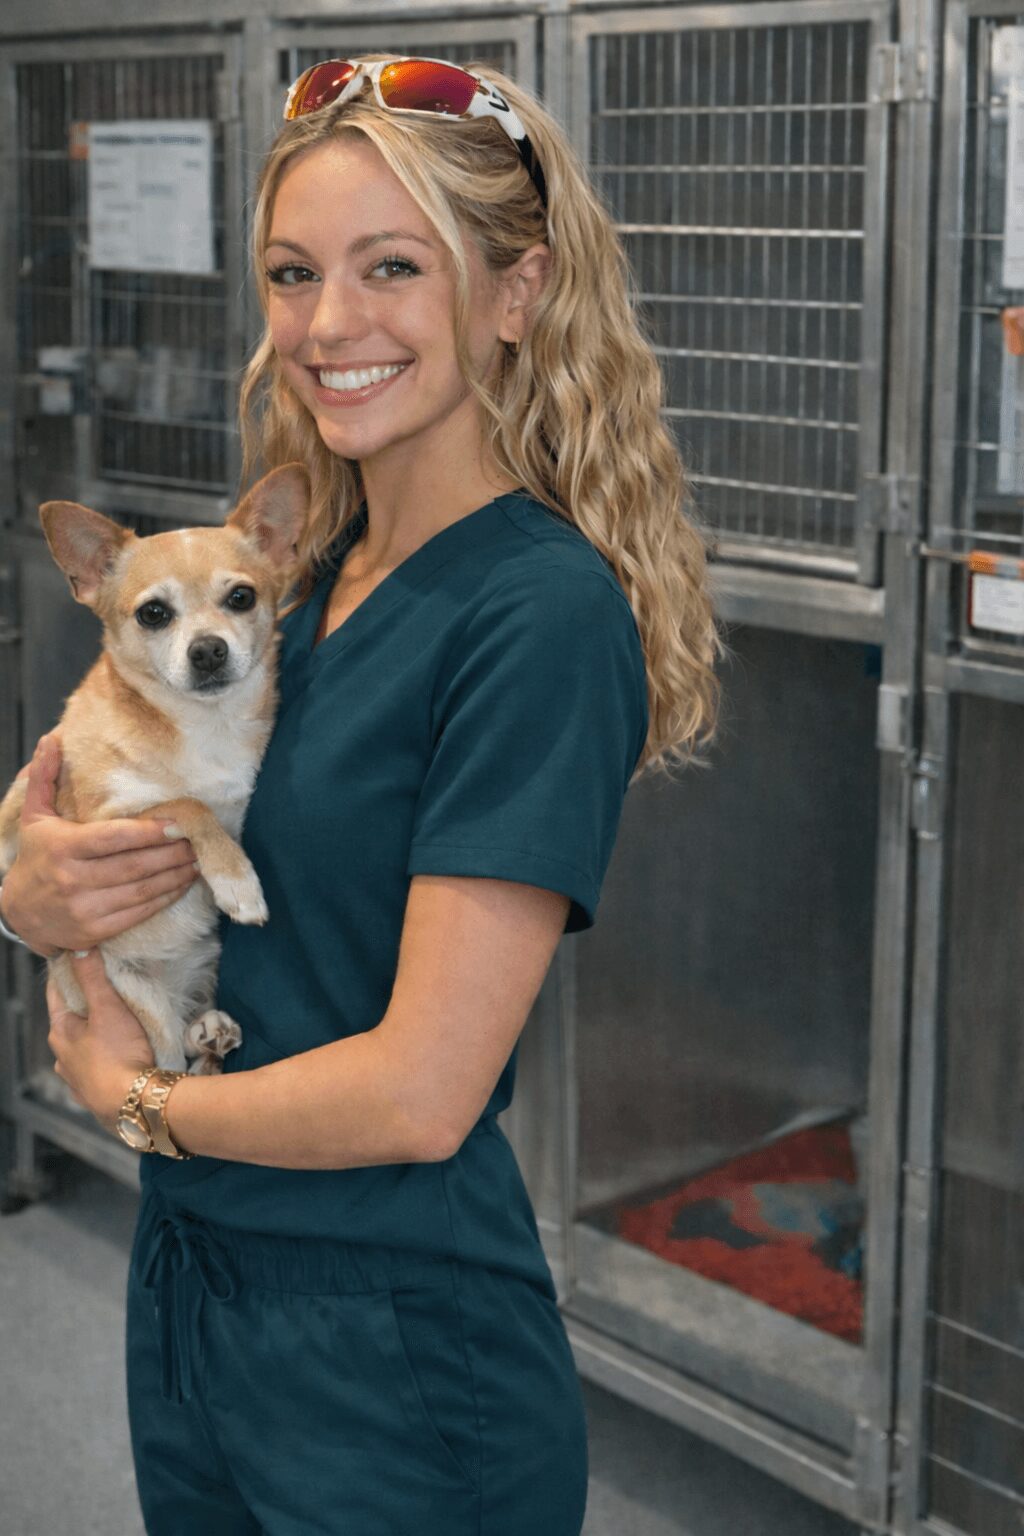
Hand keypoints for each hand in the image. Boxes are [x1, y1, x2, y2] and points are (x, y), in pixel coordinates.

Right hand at [1, 732, 198, 956]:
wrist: (19, 914)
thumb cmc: (36, 857)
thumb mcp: (34, 816)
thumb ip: (43, 777)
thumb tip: (52, 740)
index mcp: (63, 848)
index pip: (114, 838)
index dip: (150, 832)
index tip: (179, 823)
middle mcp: (74, 880)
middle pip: (135, 864)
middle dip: (172, 852)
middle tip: (198, 839)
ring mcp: (86, 908)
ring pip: (142, 890)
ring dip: (176, 874)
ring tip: (198, 859)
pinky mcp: (96, 931)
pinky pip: (140, 912)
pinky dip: (166, 897)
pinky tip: (183, 882)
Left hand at [46, 951, 154, 1132]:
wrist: (133, 1104)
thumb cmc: (117, 1054)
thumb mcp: (107, 1009)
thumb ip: (93, 977)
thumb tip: (78, 949)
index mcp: (60, 1033)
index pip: (56, 993)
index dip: (66, 973)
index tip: (77, 956)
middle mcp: (63, 1057)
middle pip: (70, 1021)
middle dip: (85, 1004)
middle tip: (105, 984)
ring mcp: (77, 1080)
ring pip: (83, 1047)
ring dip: (96, 1034)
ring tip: (117, 1021)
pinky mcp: (95, 1096)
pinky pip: (98, 1068)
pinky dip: (107, 1057)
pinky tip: (119, 1055)